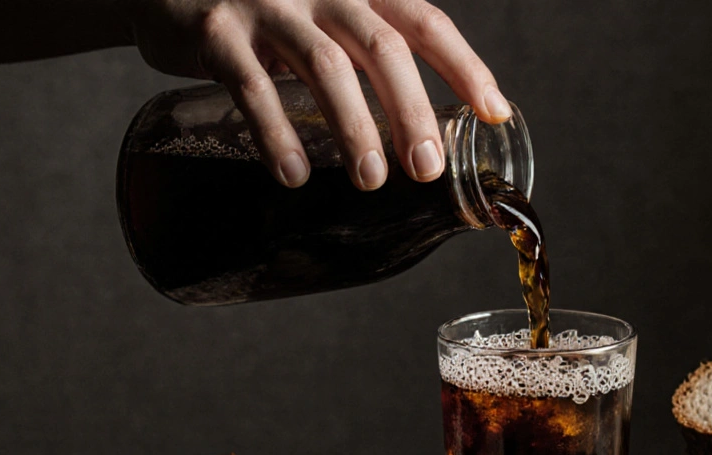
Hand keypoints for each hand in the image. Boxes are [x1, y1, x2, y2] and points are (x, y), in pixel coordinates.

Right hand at [126, 0, 510, 188]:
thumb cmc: (263, 11)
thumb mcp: (322, 17)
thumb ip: (366, 54)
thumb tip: (422, 127)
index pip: (425, 21)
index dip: (465, 66)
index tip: (494, 114)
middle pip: (383, 46)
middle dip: (412, 111)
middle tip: (428, 169)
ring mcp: (268, 5)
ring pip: (326, 65)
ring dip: (354, 126)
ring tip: (371, 180)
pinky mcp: (217, 31)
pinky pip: (252, 85)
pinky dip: (276, 133)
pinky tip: (295, 174)